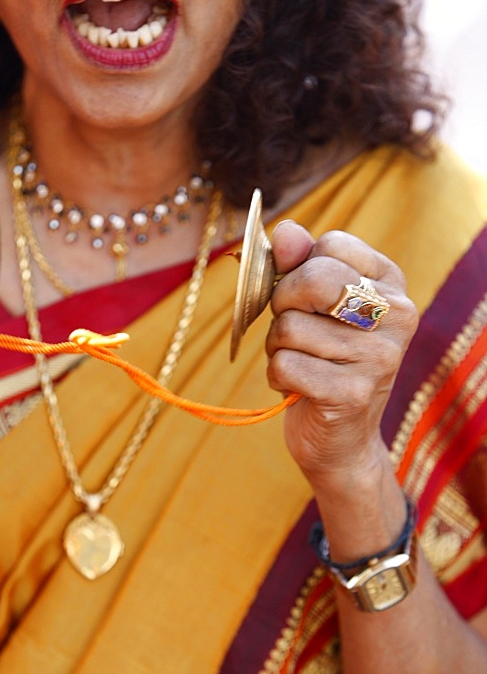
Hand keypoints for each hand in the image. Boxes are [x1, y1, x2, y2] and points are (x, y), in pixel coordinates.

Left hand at [265, 221, 418, 484]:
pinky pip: (284, 364)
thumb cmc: (323, 363)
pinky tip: (298, 388)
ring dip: (277, 348)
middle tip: (290, 328)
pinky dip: (277, 377)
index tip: (304, 298)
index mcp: (391, 285)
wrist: (341, 442)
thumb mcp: (316, 309)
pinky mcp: (351, 394)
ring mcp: (378, 357)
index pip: (330, 245)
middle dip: (283, 303)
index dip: (298, 269)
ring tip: (301, 364)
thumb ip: (299, 265)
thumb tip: (284, 231)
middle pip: (313, 279)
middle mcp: (397, 317)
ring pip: (289, 327)